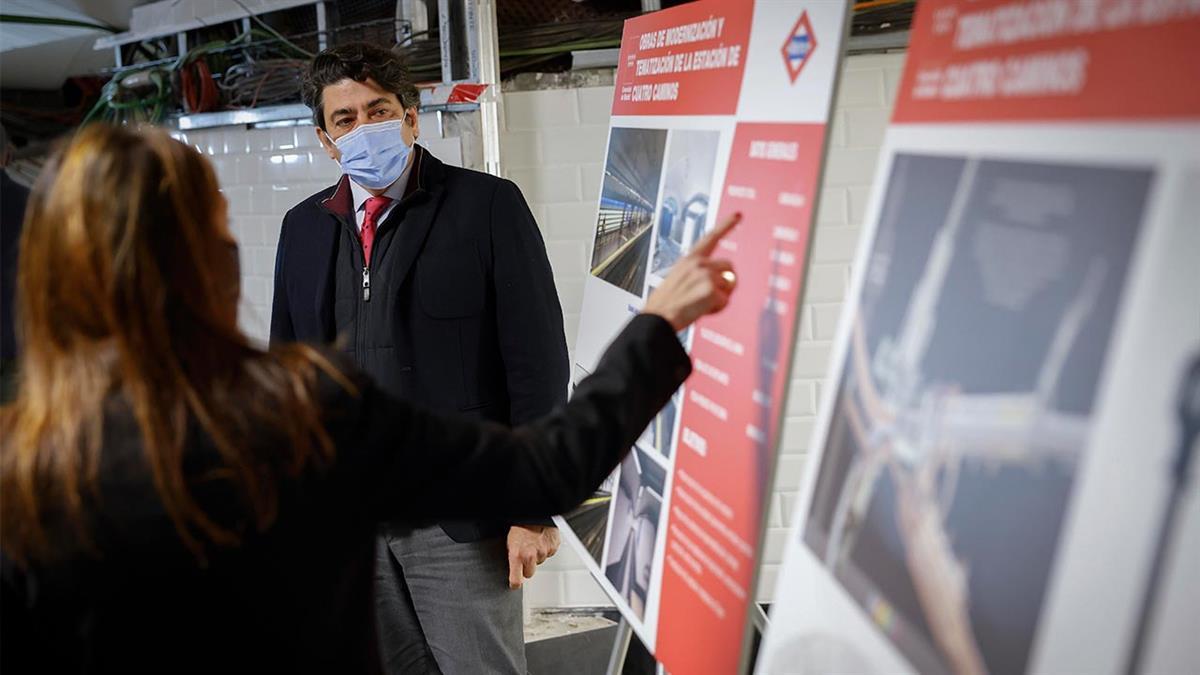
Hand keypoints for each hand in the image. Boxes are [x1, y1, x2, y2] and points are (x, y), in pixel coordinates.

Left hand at [506, 525, 560, 588]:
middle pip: (529, 573)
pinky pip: (548, 553)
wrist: (534, 511)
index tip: (514, 583)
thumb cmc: (520, 524)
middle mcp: (531, 556)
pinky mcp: (553, 547)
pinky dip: (545, 548)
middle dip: (526, 567)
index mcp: (517, 556)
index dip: (515, 582)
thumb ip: (512, 556)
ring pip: (540, 561)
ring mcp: (543, 552)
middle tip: (524, 556)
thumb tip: (511, 566)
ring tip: (533, 542)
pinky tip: (541, 539)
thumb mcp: (510, 541)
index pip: (516, 580)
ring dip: (537, 555)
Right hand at [643, 212, 740, 330]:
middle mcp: (698, 263)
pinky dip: (717, 309)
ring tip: (701, 303)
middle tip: (712, 295)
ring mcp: (706, 275)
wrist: (658, 317)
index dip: (726, 225)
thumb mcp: (678, 279)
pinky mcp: (712, 290)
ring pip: (729, 285)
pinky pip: (725, 301)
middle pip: (729, 267)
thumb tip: (720, 281)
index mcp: (689, 259)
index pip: (711, 237)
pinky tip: (701, 310)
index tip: (738, 215)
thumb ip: (698, 274)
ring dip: (721, 296)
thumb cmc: (665, 303)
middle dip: (726, 281)